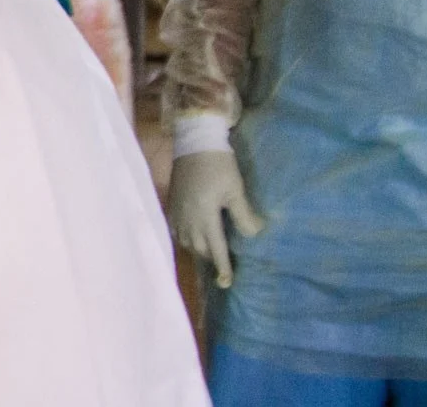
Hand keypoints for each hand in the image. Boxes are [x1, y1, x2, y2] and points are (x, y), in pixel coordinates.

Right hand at [169, 149, 265, 288]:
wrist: (194, 143)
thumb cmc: (219, 165)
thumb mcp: (235, 189)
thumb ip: (243, 215)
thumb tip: (254, 235)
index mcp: (205, 216)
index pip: (216, 249)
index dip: (222, 267)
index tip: (226, 283)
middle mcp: (188, 219)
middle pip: (199, 248)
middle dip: (211, 260)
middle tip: (223, 268)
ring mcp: (178, 212)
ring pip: (186, 242)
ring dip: (198, 250)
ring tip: (209, 254)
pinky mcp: (173, 204)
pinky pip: (176, 231)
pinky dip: (185, 239)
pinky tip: (192, 238)